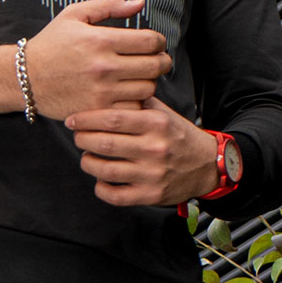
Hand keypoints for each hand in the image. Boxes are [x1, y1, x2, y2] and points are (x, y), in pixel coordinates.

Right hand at [0, 0, 171, 118]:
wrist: (25, 77)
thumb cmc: (51, 44)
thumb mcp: (74, 15)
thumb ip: (108, 6)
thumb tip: (139, 3)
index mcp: (100, 40)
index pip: (151, 41)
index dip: (159, 41)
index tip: (154, 44)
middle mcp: (103, 66)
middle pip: (155, 66)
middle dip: (161, 62)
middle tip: (156, 61)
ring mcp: (101, 91)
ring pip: (147, 89)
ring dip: (149, 82)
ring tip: (140, 77)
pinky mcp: (97, 110)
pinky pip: (133, 109)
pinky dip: (136, 102)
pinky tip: (128, 95)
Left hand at [65, 96, 219, 207]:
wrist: (208, 165)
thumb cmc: (178, 136)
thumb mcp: (164, 113)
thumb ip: (138, 101)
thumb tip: (108, 87)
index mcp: (156, 123)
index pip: (112, 118)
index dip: (87, 119)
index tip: (73, 120)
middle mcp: (155, 148)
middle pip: (105, 143)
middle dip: (82, 139)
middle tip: (77, 136)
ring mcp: (153, 174)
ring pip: (106, 170)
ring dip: (88, 162)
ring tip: (86, 156)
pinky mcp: (151, 195)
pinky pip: (116, 195)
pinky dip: (101, 188)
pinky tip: (100, 179)